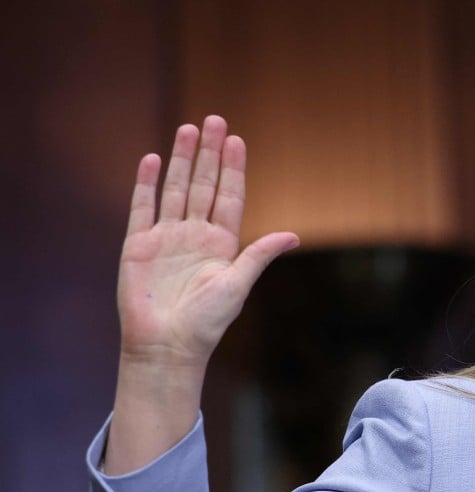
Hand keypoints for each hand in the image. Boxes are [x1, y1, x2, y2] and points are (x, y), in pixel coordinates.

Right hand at [118, 115, 298, 368]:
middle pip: (203, 185)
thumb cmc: (206, 322)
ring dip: (182, 160)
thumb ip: (259, 255)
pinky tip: (154, 159)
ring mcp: (166, 238)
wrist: (166, 346)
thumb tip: (293, 236)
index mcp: (222, 244)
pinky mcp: (138, 245)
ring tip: (188, 129)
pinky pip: (143, 207)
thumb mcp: (237, 285)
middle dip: (209, 153)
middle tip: (214, 119)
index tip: (237, 140)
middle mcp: (195, 236)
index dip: (232, 169)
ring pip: (176, 189)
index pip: (229, 197)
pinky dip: (147, 183)